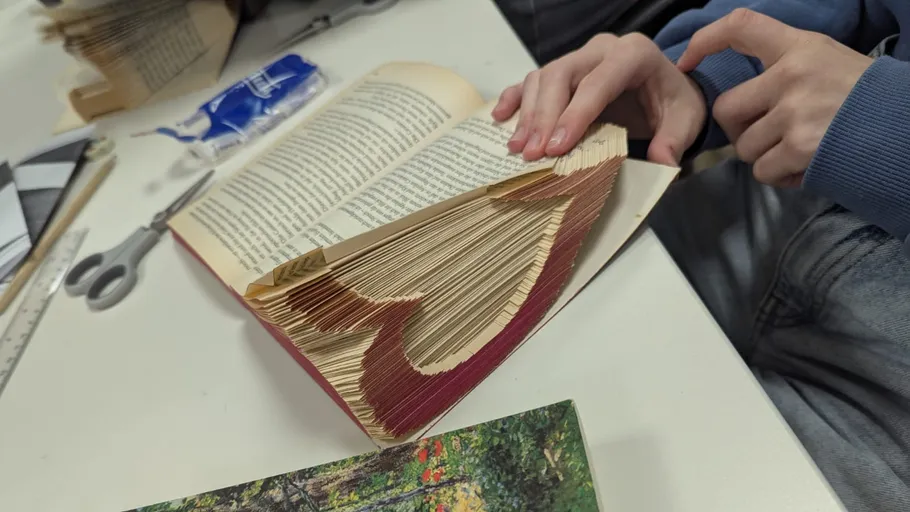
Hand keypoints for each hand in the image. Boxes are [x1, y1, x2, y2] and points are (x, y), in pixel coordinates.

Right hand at [492, 33, 706, 165]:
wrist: (668, 90)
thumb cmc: (673, 104)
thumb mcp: (685, 121)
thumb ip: (674, 140)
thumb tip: (662, 161)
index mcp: (633, 54)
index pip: (597, 83)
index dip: (574, 115)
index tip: (556, 148)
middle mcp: (601, 49)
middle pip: (560, 75)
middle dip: (544, 117)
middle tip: (533, 154)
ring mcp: (578, 57)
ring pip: (542, 77)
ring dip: (527, 115)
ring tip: (519, 149)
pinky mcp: (564, 71)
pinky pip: (531, 80)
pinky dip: (514, 98)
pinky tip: (499, 119)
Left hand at [677, 9, 872, 186]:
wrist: (908, 131)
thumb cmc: (867, 100)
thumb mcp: (829, 63)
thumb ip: (787, 69)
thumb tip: (743, 96)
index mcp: (801, 47)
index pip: (742, 26)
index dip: (706, 40)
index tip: (686, 60)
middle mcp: (793, 75)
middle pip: (726, 109)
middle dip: (740, 130)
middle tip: (768, 135)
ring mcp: (795, 112)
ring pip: (744, 147)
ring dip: (764, 156)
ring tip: (798, 150)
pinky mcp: (802, 147)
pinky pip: (763, 171)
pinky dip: (780, 176)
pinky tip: (806, 166)